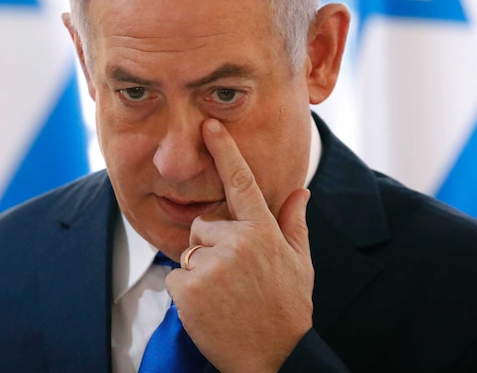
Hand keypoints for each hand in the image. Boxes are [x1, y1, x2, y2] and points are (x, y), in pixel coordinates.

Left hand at [165, 118, 314, 372]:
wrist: (275, 358)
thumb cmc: (287, 309)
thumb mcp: (300, 263)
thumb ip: (294, 223)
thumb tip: (299, 190)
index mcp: (263, 231)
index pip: (241, 183)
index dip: (225, 151)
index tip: (209, 126)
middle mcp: (236, 242)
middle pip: (203, 225)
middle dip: (210, 246)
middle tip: (233, 278)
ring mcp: (212, 264)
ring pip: (189, 251)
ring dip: (199, 271)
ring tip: (225, 295)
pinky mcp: (190, 288)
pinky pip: (176, 277)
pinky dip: (186, 293)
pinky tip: (210, 308)